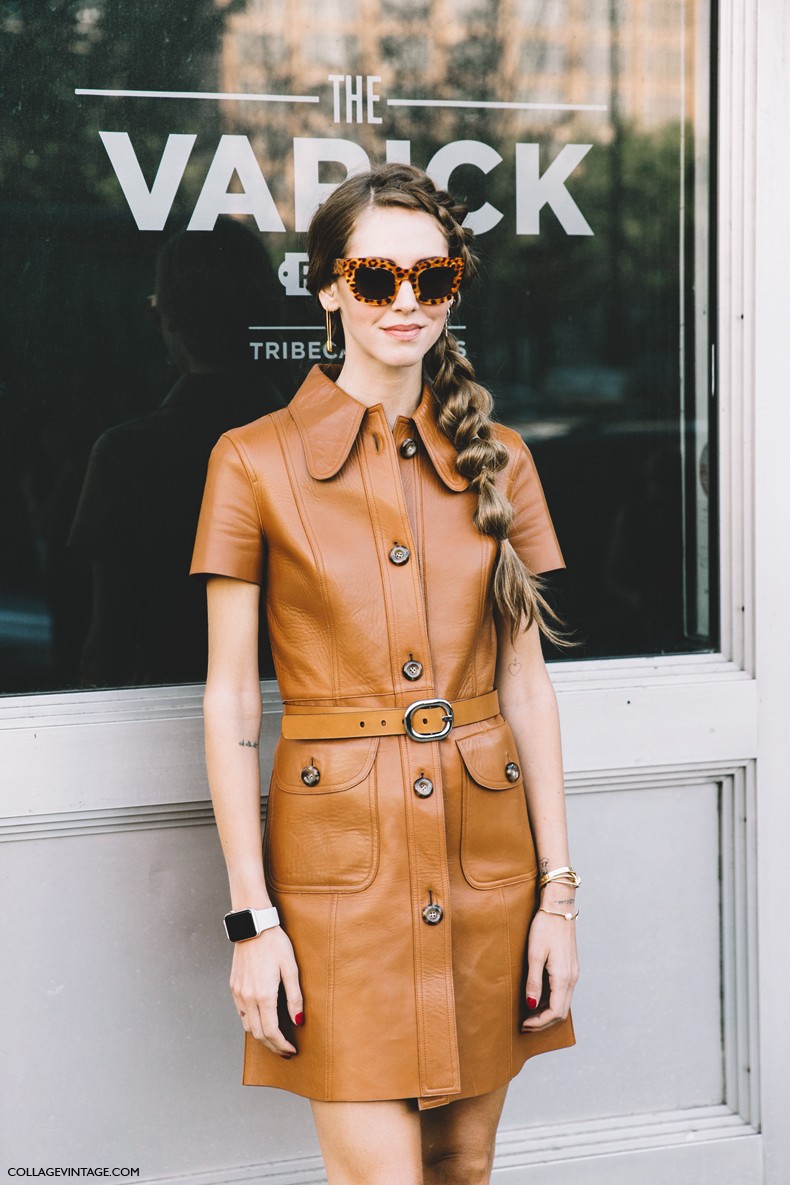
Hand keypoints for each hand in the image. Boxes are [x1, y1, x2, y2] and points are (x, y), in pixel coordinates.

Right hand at [229, 926, 303, 1056]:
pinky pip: (241, 1013)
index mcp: (264, 995)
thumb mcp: (291, 968)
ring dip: (261, 1036)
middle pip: (258, 1034)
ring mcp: (239, 993)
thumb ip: (294, 997)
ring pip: (247, 1026)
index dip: (282, 1045)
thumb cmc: (275, 944)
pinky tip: (262, 1020)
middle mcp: (248, 998)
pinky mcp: (234, 987)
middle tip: (285, 1050)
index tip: (292, 1050)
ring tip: (275, 1038)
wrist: (253, 927)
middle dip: (272, 1046)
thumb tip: (298, 1021)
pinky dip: (251, 1023)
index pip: (272, 1032)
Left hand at [521, 909, 578, 1031]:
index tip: (524, 1024)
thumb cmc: (544, 928)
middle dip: (543, 1022)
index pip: (555, 1012)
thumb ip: (533, 982)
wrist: (558, 908)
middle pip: (561, 1011)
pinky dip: (552, 1000)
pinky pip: (563, 992)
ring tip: (529, 1013)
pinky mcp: (571, 967)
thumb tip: (531, 1006)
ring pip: (563, 1002)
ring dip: (548, 1012)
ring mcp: (573, 973)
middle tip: (525, 1024)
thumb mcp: (534, 955)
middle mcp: (572, 978)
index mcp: (563, 977)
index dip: (540, 1022)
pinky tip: (538, 998)